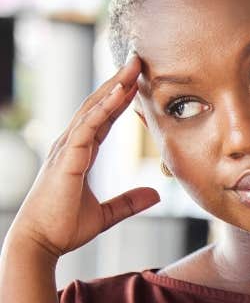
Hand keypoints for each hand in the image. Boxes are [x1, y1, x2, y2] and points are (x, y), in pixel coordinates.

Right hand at [9, 54, 159, 259]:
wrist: (41, 242)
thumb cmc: (64, 227)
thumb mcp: (105, 214)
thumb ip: (128, 202)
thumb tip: (155, 195)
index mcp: (80, 153)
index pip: (103, 118)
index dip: (120, 99)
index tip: (138, 82)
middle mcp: (71, 145)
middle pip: (98, 106)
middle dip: (118, 82)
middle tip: (138, 61)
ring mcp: (67, 148)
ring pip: (93, 109)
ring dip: (114, 87)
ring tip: (133, 67)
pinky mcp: (67, 158)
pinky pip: (88, 126)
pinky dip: (103, 108)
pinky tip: (119, 93)